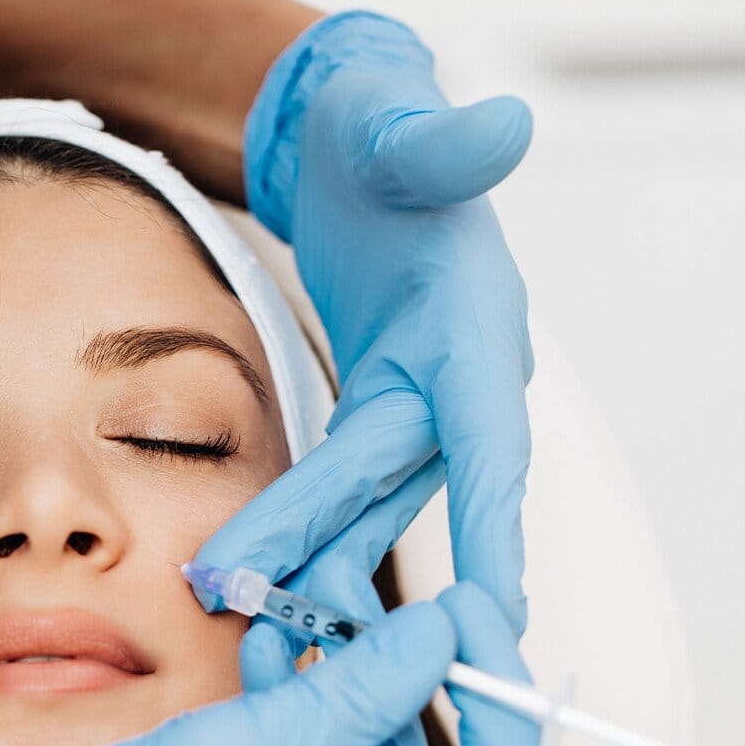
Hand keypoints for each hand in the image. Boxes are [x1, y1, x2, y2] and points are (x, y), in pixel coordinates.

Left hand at [199, 11, 535, 633]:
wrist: (363, 152)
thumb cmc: (384, 138)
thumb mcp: (399, 127)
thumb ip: (438, 139)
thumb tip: (500, 125)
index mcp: (476, 328)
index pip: (491, 435)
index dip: (495, 524)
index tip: (496, 612)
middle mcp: (458, 384)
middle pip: (397, 484)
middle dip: (335, 553)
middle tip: (262, 607)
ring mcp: (420, 410)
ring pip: (366, 506)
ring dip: (313, 568)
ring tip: (244, 620)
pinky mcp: (380, 421)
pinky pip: (343, 496)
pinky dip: (306, 542)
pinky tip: (260, 593)